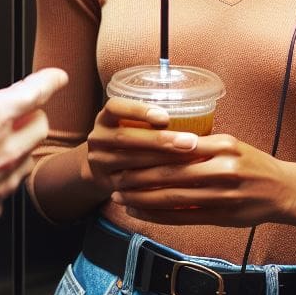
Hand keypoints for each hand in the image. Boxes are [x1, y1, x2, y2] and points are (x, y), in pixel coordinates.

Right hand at [0, 25, 68, 244]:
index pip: (35, 92)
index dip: (50, 81)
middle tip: (20, 111)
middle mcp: (4, 152)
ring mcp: (0, 184)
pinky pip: (5, 192)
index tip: (58, 77)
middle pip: (39, 127)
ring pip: (27, 161)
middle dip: (33, 115)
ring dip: (19, 149)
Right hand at [83, 97, 200, 197]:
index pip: (115, 107)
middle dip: (159, 141)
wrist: (99, 169)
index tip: (166, 117)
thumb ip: (152, 119)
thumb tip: (197, 112)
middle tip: (190, 142)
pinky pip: (133, 186)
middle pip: (124, 138)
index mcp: (104, 118)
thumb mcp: (129, 123)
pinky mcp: (109, 185)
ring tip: (191, 161)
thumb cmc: (127, 138)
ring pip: (130, 164)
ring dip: (162, 163)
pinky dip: (156, 184)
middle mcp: (98, 139)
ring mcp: (101, 163)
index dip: (138, 110)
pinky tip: (178, 182)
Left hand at [110, 133, 295, 226]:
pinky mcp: (223, 216)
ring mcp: (223, 195)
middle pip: (171, 174)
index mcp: (221, 145)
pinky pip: (184, 217)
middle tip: (115, 178)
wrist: (285, 190)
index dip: (147, 153)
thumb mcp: (229, 144)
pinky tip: (141, 213)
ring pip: (174, 198)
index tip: (124, 154)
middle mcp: (222, 169)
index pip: (176, 148)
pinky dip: (159, 216)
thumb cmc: (252, 163)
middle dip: (138, 178)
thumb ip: (199, 145)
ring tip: (121, 198)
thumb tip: (160, 143)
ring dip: (143, 199)